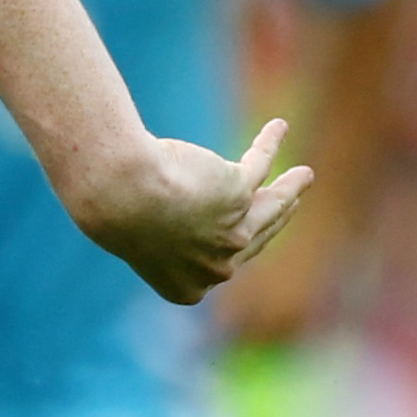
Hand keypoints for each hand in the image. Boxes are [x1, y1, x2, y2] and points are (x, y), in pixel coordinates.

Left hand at [66, 120, 310, 306]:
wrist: (115, 194)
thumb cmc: (113, 210)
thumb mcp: (139, 231)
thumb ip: (164, 232)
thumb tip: (168, 213)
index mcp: (188, 288)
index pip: (221, 263)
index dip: (238, 242)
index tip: (251, 230)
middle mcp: (216, 269)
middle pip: (254, 238)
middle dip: (275, 220)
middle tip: (288, 204)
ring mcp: (232, 234)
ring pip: (269, 207)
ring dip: (289, 189)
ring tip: (304, 176)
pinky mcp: (237, 193)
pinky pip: (260, 164)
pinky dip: (269, 143)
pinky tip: (277, 128)